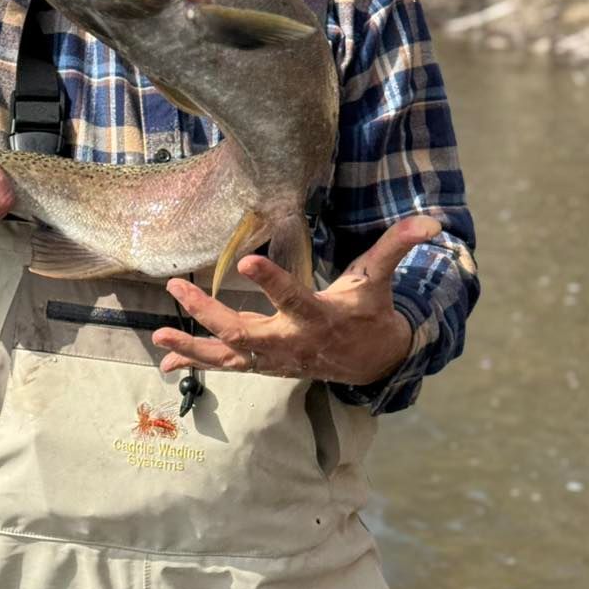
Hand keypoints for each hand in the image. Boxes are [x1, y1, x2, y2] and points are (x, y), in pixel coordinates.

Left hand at [153, 214, 441, 384]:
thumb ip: (396, 246)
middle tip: (178, 289)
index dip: (272, 281)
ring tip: (158, 334)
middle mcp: (291, 343)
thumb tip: (430, 222)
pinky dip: (196, 361)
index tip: (246, 258)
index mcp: (318, 317)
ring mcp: (274, 359)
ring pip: (228, 356)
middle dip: (209, 313)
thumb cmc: (370, 312)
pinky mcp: (263, 365)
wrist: (371, 363)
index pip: (293, 298)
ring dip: (192, 346)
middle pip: (245, 332)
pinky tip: (166, 356)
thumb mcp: (380, 279)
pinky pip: (226, 367)